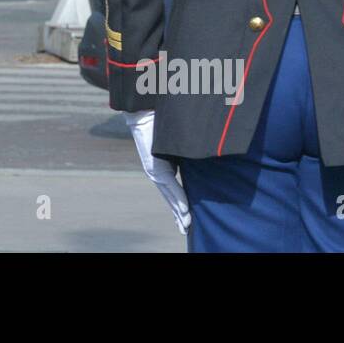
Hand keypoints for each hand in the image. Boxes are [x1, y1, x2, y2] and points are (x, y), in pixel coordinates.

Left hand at [125, 109, 190, 234]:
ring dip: (180, 212)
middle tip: (186, 230)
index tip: (186, 218)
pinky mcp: (156, 168)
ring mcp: (156, 172)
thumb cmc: (159, 126)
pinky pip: (170, 185)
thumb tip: (200, 156)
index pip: (173, 192)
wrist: (143, 114)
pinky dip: (178, 198)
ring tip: (187, 225)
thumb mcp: (175, 145)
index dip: (179, 205)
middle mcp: (157, 174)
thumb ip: (184, 155)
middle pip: (170, 199)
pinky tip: (185, 210)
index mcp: (162, 169)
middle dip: (179, 215)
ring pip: (170, 197)